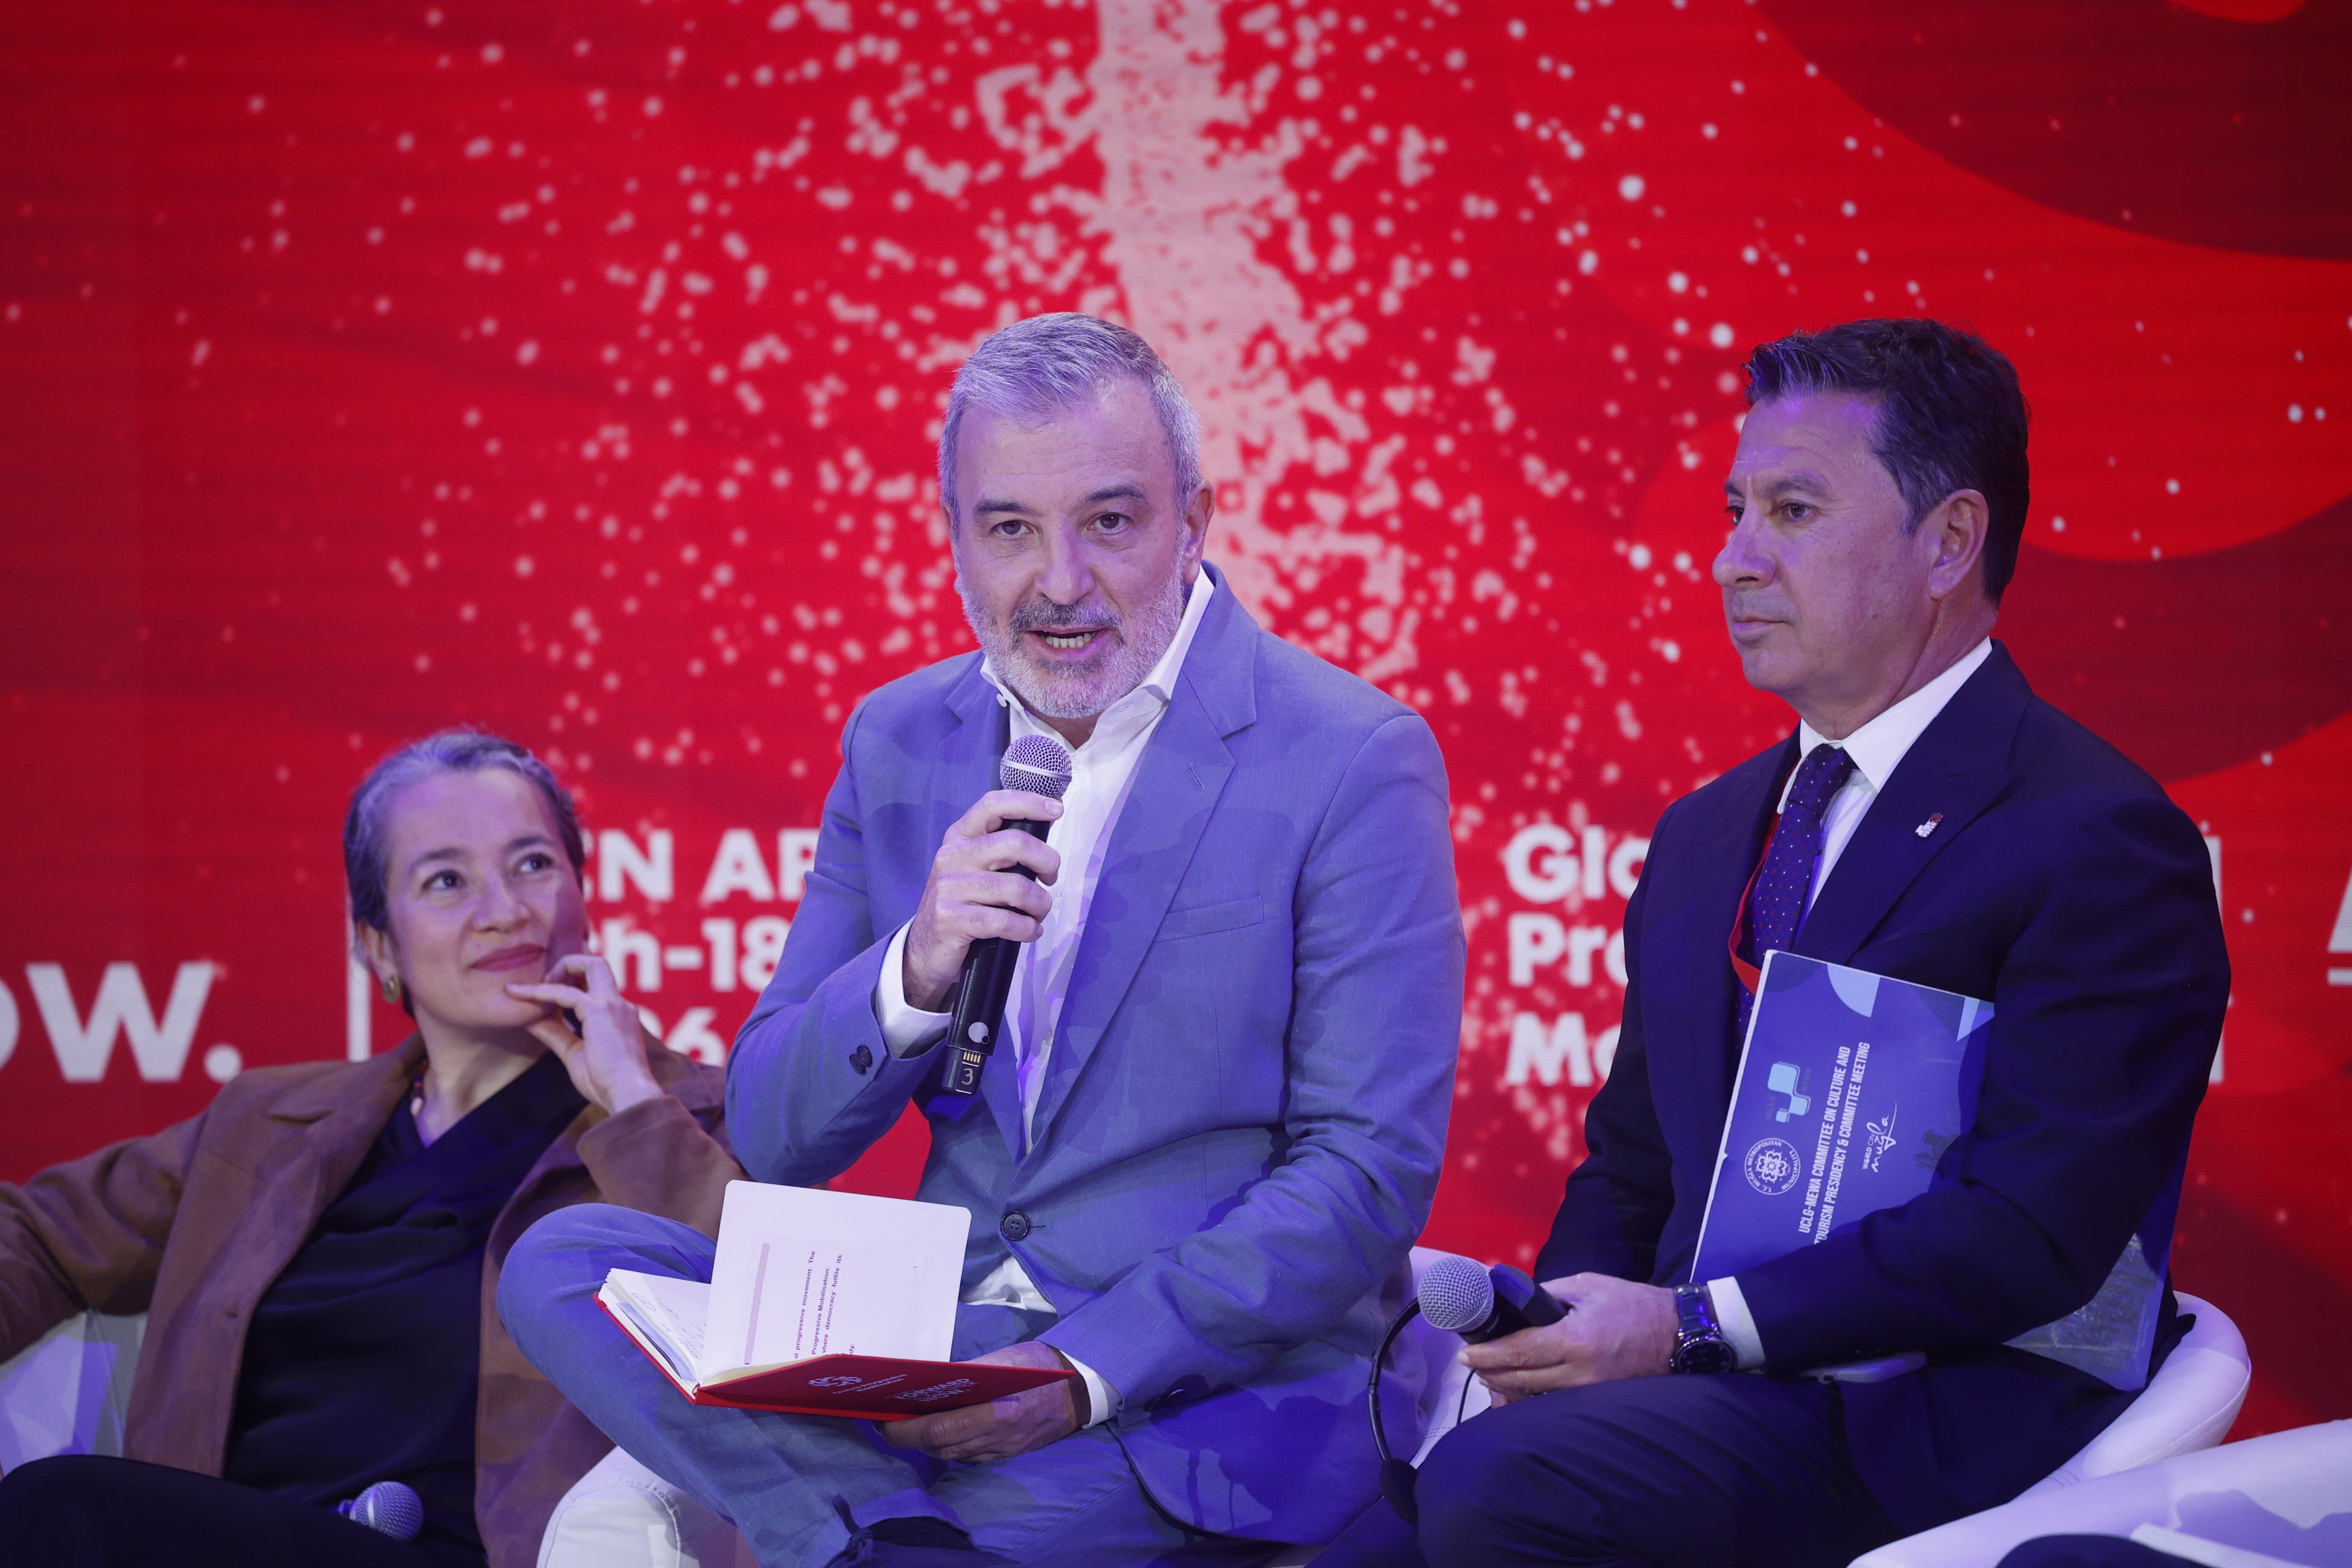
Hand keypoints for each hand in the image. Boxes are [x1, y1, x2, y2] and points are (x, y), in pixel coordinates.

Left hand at [506, 953, 664, 1115]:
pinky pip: (563, 992)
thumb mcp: (574, 1054)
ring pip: (589, 965)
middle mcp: (619, 1004)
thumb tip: (530, 1019)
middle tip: (544, 984)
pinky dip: (540, 992)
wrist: (627, 1094)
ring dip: (559, 969)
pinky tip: (519, 995)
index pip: (593, 988)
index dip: (566, 988)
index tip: (542, 1001)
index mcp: (618, 1016)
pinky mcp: (599, 1009)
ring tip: (531, 988)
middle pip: (598, 965)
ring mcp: (611, 1004)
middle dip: (569, 965)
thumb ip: (555, 1034)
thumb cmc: (606, 1083)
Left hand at [880, 1340, 1083, 1462]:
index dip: (906, 1431)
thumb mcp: (1005, 1359)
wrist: (1080, 1390)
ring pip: (952, 1456)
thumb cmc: (1040, 1367)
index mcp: (996, 1413)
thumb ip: (969, 1373)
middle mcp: (998, 1438)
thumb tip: (930, 1381)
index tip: (885, 1421)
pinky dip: (949, 1447)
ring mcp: (1003, 1450)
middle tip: (888, 1424)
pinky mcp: (1007, 1453)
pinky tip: (939, 1433)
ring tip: (908, 1427)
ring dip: (926, 1445)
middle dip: (909, 1439)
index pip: (939, 1430)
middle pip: (941, 1448)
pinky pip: (969, 1457)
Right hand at [902, 789, 1064, 1010]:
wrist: (924, 951)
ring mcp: (949, 888)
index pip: (993, 805)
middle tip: (1051, 878)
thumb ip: (998, 853)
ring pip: (1016, 887)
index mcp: (958, 837)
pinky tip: (1029, 932)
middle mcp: (951, 856)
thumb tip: (1044, 848)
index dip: (1029, 802)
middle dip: (1047, 861)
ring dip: (1040, 904)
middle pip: (1016, 843)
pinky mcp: (951, 919)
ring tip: (1038, 914)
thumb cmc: (959, 907)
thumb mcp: (971, 870)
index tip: (1056, 809)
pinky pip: (1005, 921)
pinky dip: (1027, 929)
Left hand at [1459, 1274, 1677, 1405]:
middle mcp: (1580, 1372)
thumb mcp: (1587, 1285)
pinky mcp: (1598, 1399)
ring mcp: (1589, 1391)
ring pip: (1535, 1397)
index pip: (1519, 1352)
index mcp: (1574, 1339)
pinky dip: (1531, 1396)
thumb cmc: (1632, 1304)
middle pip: (1520, 1380)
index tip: (1466, 1354)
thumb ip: (1547, 1294)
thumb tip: (1517, 1304)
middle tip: (1470, 1363)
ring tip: (1487, 1374)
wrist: (1677, 1333)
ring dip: (1506, 1387)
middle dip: (1489, 1372)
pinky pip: (1554, 1402)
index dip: (1488, 1355)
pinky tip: (1516, 1388)